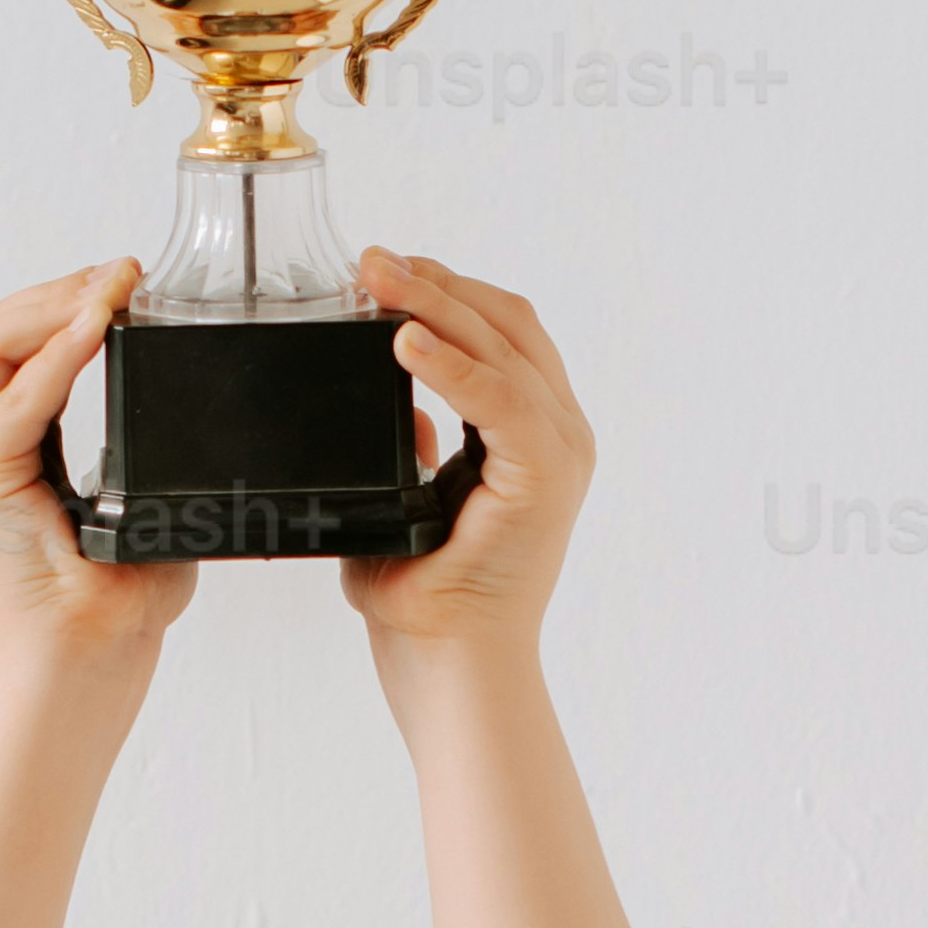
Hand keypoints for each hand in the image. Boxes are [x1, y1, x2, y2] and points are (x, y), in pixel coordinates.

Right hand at [0, 267, 197, 660]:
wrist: (85, 668)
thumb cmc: (112, 607)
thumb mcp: (141, 507)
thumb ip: (151, 458)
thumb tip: (210, 422)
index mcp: (7, 448)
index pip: (18, 345)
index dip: (67, 300)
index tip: (128, 278)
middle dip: (59, 287)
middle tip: (125, 269)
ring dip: (52, 305)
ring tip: (110, 285)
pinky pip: (12, 403)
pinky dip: (54, 357)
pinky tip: (95, 327)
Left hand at [342, 252, 591, 656]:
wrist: (451, 669)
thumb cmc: (426, 606)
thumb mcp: (405, 502)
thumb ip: (406, 450)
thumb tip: (395, 405)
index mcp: (532, 438)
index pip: (499, 335)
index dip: (444, 292)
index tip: (382, 271)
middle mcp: (558, 436)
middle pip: (504, 324)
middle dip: (434, 281)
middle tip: (368, 259)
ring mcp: (558, 453)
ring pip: (501, 346)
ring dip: (434, 303)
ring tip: (376, 279)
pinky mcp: (543, 476)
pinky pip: (498, 397)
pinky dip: (449, 364)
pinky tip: (401, 340)